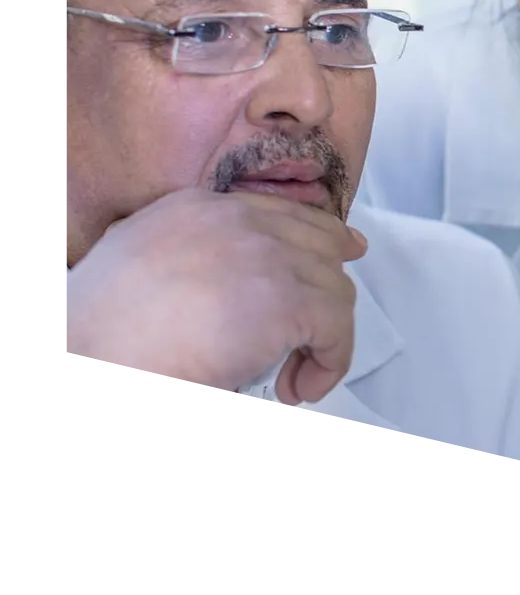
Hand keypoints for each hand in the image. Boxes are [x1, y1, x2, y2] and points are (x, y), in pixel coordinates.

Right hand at [64, 187, 367, 404]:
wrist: (95, 360)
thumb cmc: (106, 338)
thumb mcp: (138, 263)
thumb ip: (186, 253)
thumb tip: (230, 279)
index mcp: (196, 209)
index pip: (281, 212)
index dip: (321, 237)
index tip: (347, 252)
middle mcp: (234, 221)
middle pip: (320, 245)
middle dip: (326, 291)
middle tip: (316, 336)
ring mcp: (263, 256)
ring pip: (334, 289)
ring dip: (322, 340)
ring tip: (291, 377)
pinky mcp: (284, 300)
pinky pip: (336, 327)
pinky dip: (329, 363)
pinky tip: (300, 387)